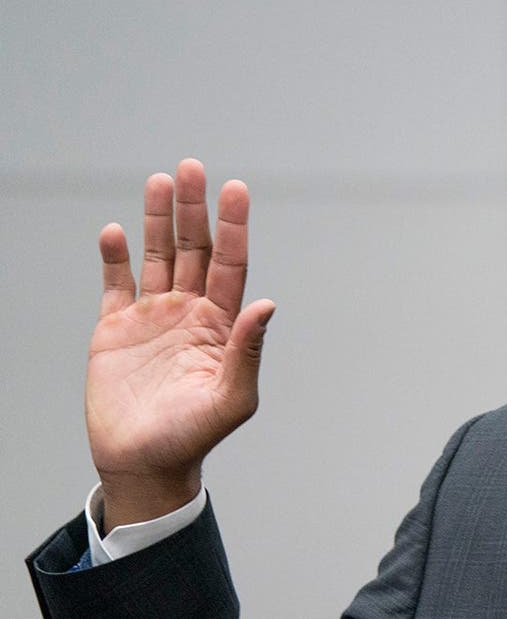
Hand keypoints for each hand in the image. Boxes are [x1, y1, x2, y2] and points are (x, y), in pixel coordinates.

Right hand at [86, 159, 274, 531]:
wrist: (143, 464)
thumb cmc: (193, 437)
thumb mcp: (231, 398)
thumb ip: (247, 350)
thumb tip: (267, 305)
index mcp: (221, 323)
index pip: (230, 263)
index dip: (233, 226)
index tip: (235, 189)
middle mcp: (190, 312)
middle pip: (193, 248)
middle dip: (193, 209)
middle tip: (191, 168)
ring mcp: (153, 317)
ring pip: (156, 257)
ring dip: (156, 220)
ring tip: (160, 181)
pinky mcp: (115, 330)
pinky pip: (115, 284)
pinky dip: (115, 258)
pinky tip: (116, 231)